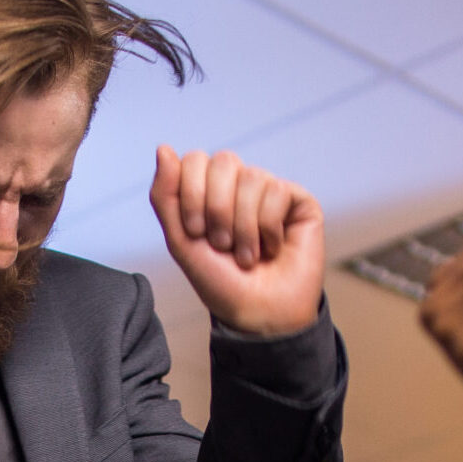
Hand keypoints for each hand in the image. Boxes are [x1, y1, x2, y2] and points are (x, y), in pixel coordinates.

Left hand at [150, 147, 324, 339]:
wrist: (257, 313)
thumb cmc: (220, 282)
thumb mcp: (181, 241)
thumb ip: (166, 196)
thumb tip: (163, 148)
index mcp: (210, 190)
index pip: (195, 160)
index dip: (192, 195)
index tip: (197, 232)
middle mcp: (240, 185)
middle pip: (224, 161)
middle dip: (218, 209)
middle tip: (222, 244)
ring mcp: (270, 191)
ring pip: (252, 178)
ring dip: (244, 226)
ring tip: (247, 255)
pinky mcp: (298, 201)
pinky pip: (278, 191)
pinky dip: (268, 227)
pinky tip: (272, 249)